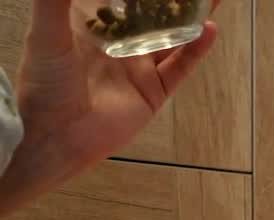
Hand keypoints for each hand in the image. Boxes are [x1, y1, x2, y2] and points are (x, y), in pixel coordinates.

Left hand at [0, 0, 218, 213]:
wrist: (55, 135)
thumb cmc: (44, 84)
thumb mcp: (46, 33)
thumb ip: (57, 1)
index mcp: (91, 26)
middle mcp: (118, 44)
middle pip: (151, 14)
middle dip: (171, 0)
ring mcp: (138, 67)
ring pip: (171, 37)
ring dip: (190, 18)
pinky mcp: (154, 91)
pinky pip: (180, 66)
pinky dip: (196, 49)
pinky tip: (210, 29)